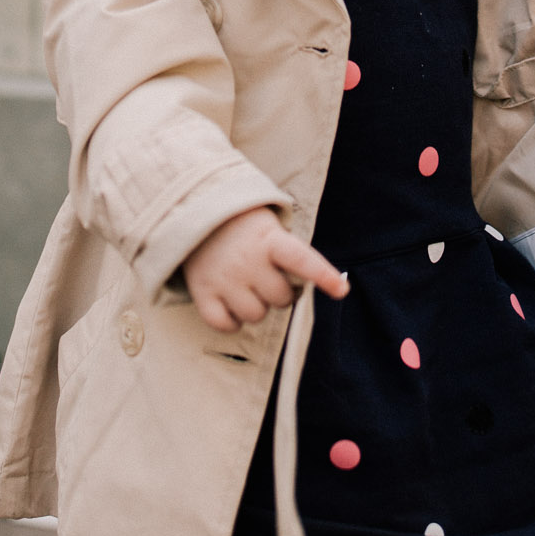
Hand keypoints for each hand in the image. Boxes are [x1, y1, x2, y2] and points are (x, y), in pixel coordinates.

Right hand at [184, 208, 348, 330]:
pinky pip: (225, 324)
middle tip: (268, 278)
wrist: (192, 210)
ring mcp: (224, 278)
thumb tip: (307, 284)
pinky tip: (230, 305)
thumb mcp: (269, 225)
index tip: (342, 290)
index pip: (302, 259)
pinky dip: (231, 322)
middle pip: (280, 298)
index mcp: (269, 239)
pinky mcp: (202, 291)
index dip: (324, 275)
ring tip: (247, 288)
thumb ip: (287, 252)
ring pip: (255, 315)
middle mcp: (247, 260)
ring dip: (256, 307)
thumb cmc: (242, 225)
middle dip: (279, 293)